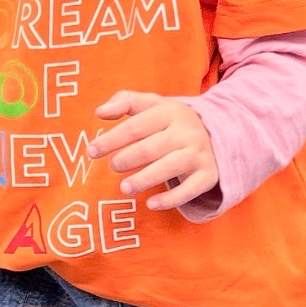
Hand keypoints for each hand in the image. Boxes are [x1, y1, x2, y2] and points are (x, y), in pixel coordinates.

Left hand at [88, 91, 217, 211]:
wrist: (214, 134)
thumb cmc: (168, 122)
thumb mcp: (150, 105)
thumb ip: (123, 102)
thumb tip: (99, 112)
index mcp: (170, 112)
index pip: (136, 126)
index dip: (111, 139)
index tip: (91, 151)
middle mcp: (187, 132)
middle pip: (151, 148)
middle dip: (127, 159)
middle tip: (113, 166)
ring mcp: (198, 154)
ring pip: (170, 167)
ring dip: (144, 179)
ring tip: (124, 188)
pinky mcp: (207, 175)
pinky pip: (190, 189)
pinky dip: (171, 199)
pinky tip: (151, 204)